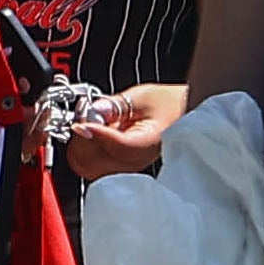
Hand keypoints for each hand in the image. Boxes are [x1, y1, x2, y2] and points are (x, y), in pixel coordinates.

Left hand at [68, 82, 186, 176]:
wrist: (183, 114)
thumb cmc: (169, 105)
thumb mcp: (143, 96)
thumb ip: (116, 104)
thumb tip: (93, 110)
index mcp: (149, 144)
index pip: (118, 147)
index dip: (96, 134)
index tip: (82, 122)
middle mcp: (136, 162)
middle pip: (94, 163)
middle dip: (82, 139)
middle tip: (85, 117)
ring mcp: (126, 168)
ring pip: (88, 167)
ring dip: (81, 145)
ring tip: (89, 124)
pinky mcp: (118, 168)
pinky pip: (91, 166)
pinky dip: (84, 150)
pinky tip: (93, 134)